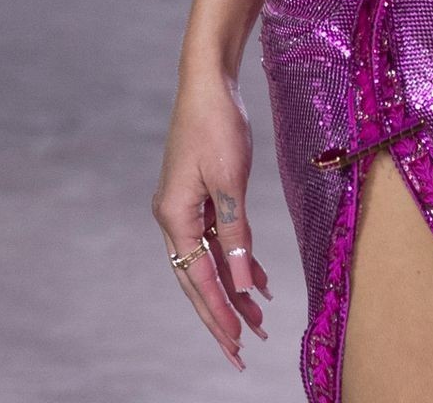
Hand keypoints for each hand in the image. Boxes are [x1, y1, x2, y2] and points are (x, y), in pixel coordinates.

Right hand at [151, 71, 271, 372]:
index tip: (237, 345)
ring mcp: (185, 207)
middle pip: (198, 278)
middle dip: (221, 315)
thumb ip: (234, 233)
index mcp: (174, 217)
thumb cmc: (217, 123)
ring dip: (233, 289)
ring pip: (210, 261)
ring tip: (259, 321)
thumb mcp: (230, 180)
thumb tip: (240, 283)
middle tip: (243, 350)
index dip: (219, 313)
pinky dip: (237, 259)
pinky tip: (258, 279)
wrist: (208, 81)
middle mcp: (173, 218)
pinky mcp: (201, 195)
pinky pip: (217, 238)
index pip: (199, 278)